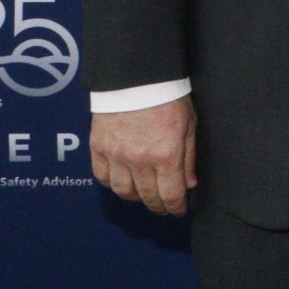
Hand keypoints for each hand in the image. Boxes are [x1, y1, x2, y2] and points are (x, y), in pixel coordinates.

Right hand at [90, 96, 196, 215]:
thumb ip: (189, 157)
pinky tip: (123, 182)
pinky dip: (113, 184)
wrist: (136, 78)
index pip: (170, 195)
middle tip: (164, 207)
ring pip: (123, 192)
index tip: (179, 210)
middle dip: (158, 206)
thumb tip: (189, 184)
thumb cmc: (168, 98)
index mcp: (166, 155)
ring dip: (136, 198)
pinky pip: (103, 178)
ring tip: (145, 195)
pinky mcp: (98, 149)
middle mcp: (139, 160)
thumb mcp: (189, 125)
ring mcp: (116, 156)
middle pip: (147, 197)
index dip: (175, 208)